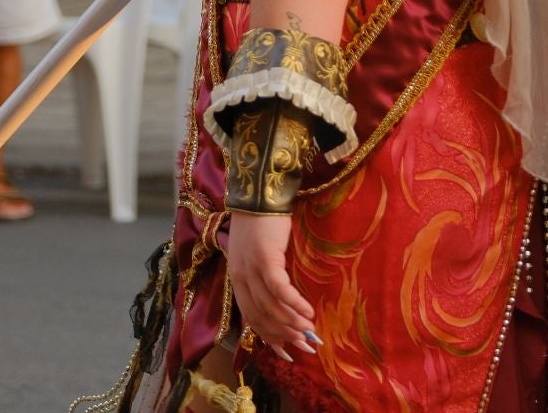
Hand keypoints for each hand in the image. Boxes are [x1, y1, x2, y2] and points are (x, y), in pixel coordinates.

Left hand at [224, 213, 316, 360]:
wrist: (260, 194)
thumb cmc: (262, 223)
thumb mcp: (257, 254)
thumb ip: (263, 277)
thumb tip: (283, 300)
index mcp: (237, 280)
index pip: (252, 319)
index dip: (270, 337)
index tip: (288, 352)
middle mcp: (241, 279)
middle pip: (262, 318)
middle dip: (284, 336)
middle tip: (306, 345)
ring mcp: (251, 270)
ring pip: (271, 307)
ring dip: (292, 323)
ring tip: (310, 331)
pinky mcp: (265, 260)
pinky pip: (280, 290)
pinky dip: (294, 304)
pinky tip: (308, 312)